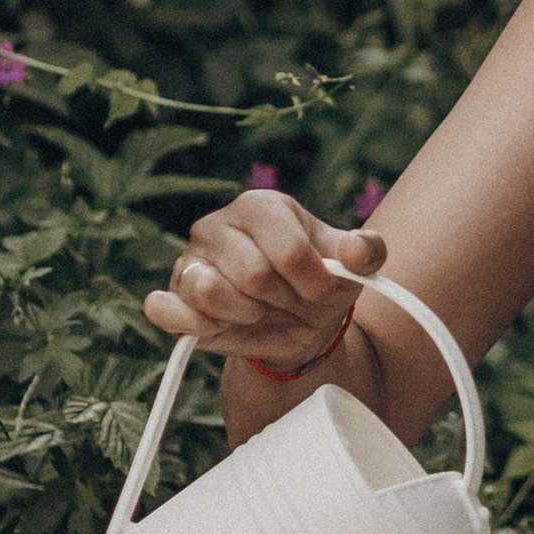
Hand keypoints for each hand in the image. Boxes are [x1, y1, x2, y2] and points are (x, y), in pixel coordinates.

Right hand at [144, 187, 386, 373]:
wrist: (295, 322)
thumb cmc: (320, 283)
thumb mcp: (354, 266)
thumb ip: (367, 251)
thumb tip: (356, 251)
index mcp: (262, 207)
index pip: (290, 251)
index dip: (313, 283)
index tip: (322, 292)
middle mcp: (218, 225)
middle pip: (254, 275)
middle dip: (280, 301)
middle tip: (285, 300)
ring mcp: (190, 259)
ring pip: (209, 291)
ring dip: (245, 315)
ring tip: (257, 309)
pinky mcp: (171, 295)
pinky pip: (166, 309)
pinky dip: (197, 326)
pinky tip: (220, 325)